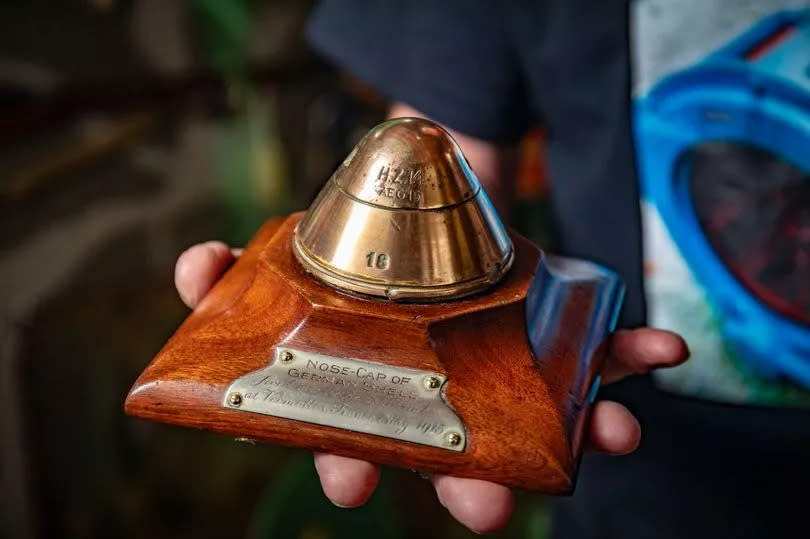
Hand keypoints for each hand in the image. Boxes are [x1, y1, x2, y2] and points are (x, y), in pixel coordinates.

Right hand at [175, 241, 689, 533]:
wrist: (413, 206)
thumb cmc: (346, 250)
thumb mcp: (282, 255)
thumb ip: (231, 269)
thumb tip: (197, 264)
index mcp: (370, 398)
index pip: (357, 449)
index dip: (352, 466)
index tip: (349, 479)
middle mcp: (439, 401)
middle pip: (459, 458)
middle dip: (474, 485)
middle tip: (488, 511)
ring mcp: (495, 370)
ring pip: (541, 418)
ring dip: (579, 429)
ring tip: (609, 435)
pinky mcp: (542, 331)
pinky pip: (593, 352)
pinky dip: (628, 354)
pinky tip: (663, 351)